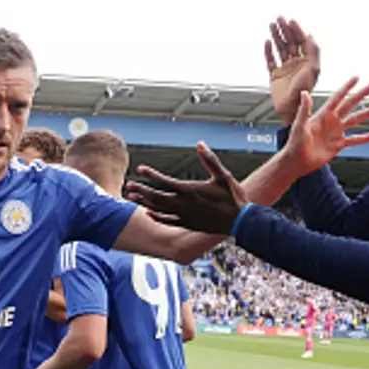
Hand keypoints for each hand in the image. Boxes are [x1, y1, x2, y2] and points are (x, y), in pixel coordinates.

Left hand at [129, 143, 247, 235]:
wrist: (239, 221)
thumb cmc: (233, 197)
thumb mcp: (223, 175)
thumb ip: (209, 159)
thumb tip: (200, 143)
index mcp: (189, 190)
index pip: (164, 181)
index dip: (150, 174)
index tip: (140, 169)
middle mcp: (183, 204)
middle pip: (156, 196)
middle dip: (141, 190)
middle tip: (129, 185)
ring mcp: (184, 216)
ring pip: (158, 209)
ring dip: (144, 203)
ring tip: (132, 197)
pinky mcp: (187, 224)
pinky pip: (167, 221)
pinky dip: (156, 216)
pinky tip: (148, 213)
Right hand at [265, 17, 320, 122]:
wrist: (290, 107)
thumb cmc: (304, 90)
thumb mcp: (313, 68)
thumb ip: (313, 51)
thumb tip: (310, 35)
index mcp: (307, 61)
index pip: (301, 41)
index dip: (297, 30)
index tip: (291, 21)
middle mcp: (296, 63)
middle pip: (290, 42)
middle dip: (285, 30)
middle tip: (279, 18)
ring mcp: (285, 69)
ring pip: (280, 48)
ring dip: (276, 36)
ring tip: (271, 25)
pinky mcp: (275, 75)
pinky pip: (270, 60)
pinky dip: (268, 51)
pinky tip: (267, 42)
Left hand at [282, 78, 368, 175]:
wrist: (296, 162)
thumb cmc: (295, 144)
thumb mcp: (299, 126)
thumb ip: (304, 110)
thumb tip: (304, 93)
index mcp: (323, 115)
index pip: (338, 98)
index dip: (347, 87)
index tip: (356, 77)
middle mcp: (332, 121)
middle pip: (350, 104)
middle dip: (362, 94)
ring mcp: (336, 132)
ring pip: (356, 120)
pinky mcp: (338, 145)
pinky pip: (354, 140)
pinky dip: (365, 138)